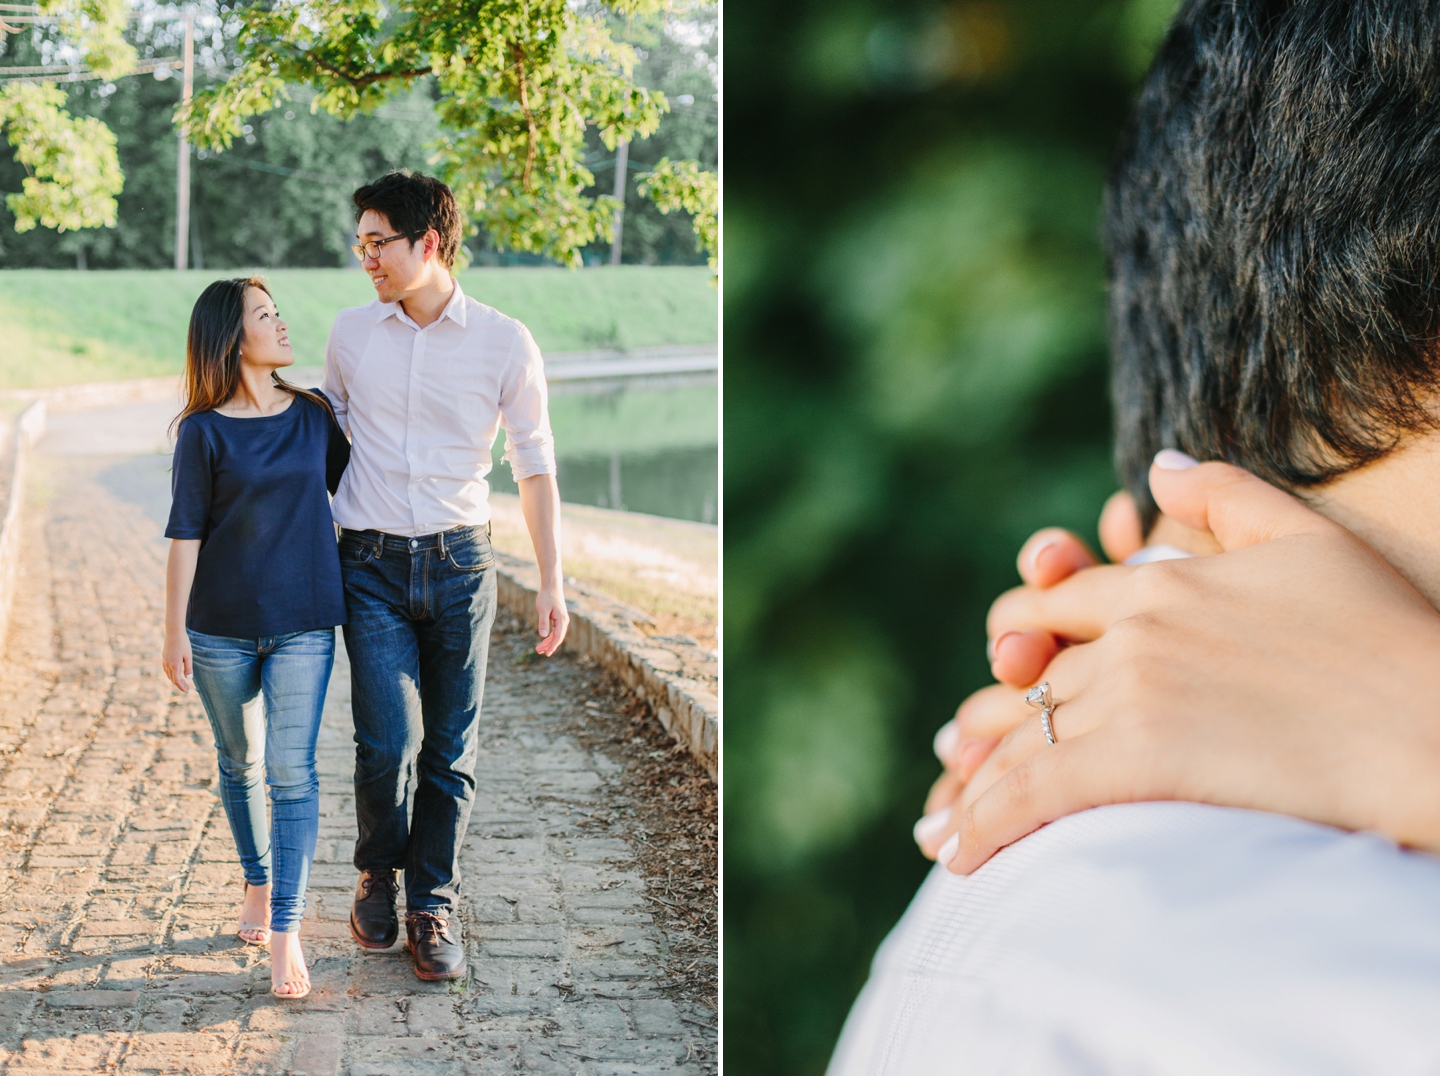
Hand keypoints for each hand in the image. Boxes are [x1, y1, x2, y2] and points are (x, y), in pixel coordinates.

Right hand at [162, 632, 192, 693]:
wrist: (174, 632)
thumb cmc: (183, 644)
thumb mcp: (188, 656)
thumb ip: (188, 668)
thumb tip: (189, 679)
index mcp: (174, 665)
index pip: (177, 681)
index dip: (181, 687)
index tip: (187, 691)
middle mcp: (167, 664)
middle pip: (172, 679)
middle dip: (179, 684)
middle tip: (187, 688)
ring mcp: (164, 660)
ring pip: (168, 674)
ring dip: (175, 679)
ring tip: (183, 681)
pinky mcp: (164, 657)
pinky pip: (166, 669)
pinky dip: (171, 673)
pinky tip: (176, 672)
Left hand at [534, 582, 569, 656]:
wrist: (551, 587)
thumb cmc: (546, 597)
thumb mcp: (543, 610)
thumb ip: (543, 622)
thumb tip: (542, 636)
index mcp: (561, 620)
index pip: (558, 636)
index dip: (552, 646)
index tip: (547, 653)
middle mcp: (564, 621)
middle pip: (558, 637)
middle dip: (549, 646)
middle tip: (538, 651)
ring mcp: (562, 620)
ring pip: (556, 635)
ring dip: (548, 642)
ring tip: (539, 648)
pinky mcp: (559, 618)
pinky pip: (556, 631)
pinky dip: (550, 636)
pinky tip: (544, 640)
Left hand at [915, 457, 1439, 872]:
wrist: (1436, 730)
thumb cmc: (1388, 640)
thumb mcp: (1306, 539)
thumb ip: (1224, 495)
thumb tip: (1156, 464)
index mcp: (1159, 584)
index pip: (1052, 608)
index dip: (1014, 643)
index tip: (997, 674)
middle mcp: (1131, 634)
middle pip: (1026, 684)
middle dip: (981, 732)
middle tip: (949, 772)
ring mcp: (1132, 693)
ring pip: (1019, 740)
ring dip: (971, 790)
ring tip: (942, 830)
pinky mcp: (1139, 757)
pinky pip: (1035, 791)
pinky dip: (987, 824)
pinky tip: (963, 861)